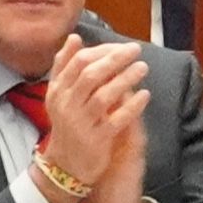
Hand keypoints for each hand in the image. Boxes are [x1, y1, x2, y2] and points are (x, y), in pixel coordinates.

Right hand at [38, 34, 149, 202]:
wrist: (65, 165)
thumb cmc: (66, 124)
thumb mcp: (58, 95)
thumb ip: (64, 66)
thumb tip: (75, 38)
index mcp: (58, 91)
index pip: (79, 62)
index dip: (102, 50)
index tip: (120, 46)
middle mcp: (68, 105)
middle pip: (91, 75)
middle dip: (115, 59)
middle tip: (135, 50)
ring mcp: (82, 123)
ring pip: (104, 96)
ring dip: (125, 79)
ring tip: (143, 67)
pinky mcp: (97, 140)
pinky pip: (117, 120)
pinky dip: (132, 106)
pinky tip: (145, 95)